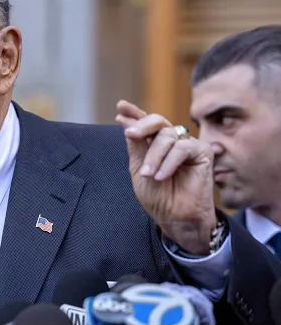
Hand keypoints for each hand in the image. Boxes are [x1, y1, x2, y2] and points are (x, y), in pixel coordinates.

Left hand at [115, 100, 216, 254]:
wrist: (175, 218)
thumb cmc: (157, 197)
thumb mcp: (139, 168)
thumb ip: (135, 145)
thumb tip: (125, 121)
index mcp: (154, 144)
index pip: (145, 124)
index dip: (134, 113)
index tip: (120, 106)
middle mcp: (171, 141)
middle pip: (157, 121)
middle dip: (142, 125)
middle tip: (130, 134)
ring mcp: (187, 145)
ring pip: (167, 136)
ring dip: (154, 156)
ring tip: (149, 175)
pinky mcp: (203, 151)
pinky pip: (182, 148)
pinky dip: (169, 162)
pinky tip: (161, 176)